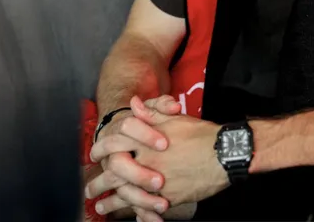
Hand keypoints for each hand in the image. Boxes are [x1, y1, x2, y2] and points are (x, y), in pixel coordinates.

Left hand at [91, 96, 228, 212]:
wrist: (224, 153)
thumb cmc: (201, 134)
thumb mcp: (175, 119)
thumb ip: (151, 112)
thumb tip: (134, 103)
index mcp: (146, 140)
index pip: (115, 142)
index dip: (102, 149)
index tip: (93, 155)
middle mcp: (147, 160)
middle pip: (114, 173)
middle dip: (98, 183)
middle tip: (89, 191)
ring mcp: (156, 181)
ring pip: (126, 194)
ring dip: (111, 203)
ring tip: (101, 208)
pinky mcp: (168, 197)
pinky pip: (145, 207)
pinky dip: (134, 212)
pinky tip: (128, 215)